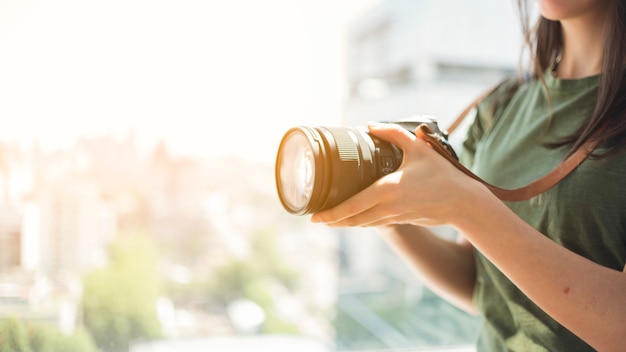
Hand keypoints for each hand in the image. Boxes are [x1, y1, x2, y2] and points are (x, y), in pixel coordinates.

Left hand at [310, 122, 483, 226]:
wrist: (463, 202)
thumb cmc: (442, 174)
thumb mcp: (418, 148)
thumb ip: (394, 133)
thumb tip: (371, 125)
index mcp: (387, 190)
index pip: (352, 207)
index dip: (332, 214)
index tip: (315, 217)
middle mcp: (388, 208)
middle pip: (353, 220)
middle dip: (333, 221)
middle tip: (316, 219)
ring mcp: (395, 217)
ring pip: (364, 224)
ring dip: (346, 223)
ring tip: (330, 219)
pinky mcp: (402, 221)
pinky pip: (376, 223)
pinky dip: (362, 221)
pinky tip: (355, 217)